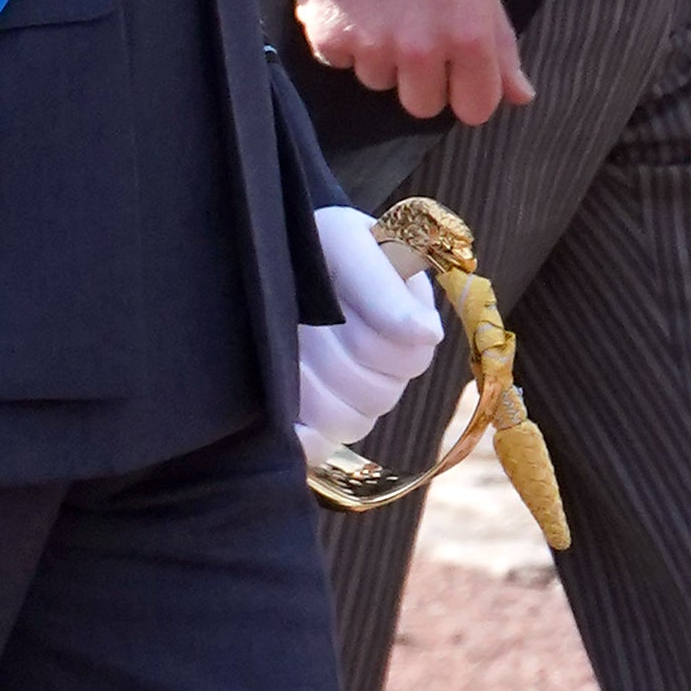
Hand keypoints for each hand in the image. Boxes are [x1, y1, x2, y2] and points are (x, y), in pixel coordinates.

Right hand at [287, 0, 532, 125]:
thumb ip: (501, 45)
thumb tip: (521, 95)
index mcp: (469, 38)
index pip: (475, 109)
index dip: (466, 90)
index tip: (455, 70)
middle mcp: (422, 50)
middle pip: (423, 106)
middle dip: (420, 78)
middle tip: (412, 31)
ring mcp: (373, 47)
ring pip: (378, 81)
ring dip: (379, 54)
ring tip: (379, 5)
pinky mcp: (330, 38)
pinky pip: (338, 61)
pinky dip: (342, 39)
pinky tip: (351, 2)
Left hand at [295, 203, 443, 459]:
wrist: (263, 253)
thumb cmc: (312, 242)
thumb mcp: (343, 241)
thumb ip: (379, 283)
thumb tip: (426, 334)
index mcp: (407, 325)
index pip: (411, 358)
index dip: (372, 337)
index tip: (338, 302)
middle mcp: (385, 369)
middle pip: (378, 395)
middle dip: (333, 357)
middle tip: (302, 321)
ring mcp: (350, 399)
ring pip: (349, 423)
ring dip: (310, 387)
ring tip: (286, 350)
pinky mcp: (313, 422)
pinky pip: (320, 449)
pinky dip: (303, 439)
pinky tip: (284, 417)